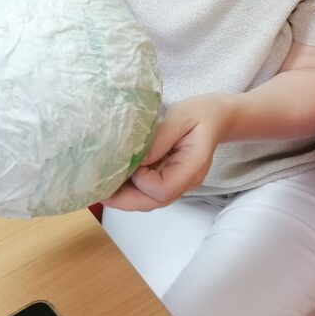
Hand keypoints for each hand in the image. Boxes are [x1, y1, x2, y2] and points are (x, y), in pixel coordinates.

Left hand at [104, 94, 230, 210]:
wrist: (216, 117)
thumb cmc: (200, 113)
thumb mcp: (180, 116)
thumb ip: (160, 138)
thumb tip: (136, 159)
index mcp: (194, 166)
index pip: (164, 189)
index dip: (142, 180)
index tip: (132, 161)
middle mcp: (187, 181)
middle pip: (154, 202)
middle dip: (123, 199)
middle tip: (98, 187)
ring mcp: (179, 184)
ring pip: (149, 201)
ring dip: (124, 196)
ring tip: (102, 182)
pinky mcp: (170, 180)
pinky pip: (149, 192)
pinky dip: (130, 188)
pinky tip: (116, 177)